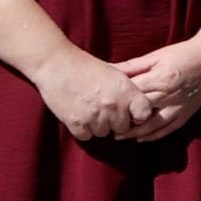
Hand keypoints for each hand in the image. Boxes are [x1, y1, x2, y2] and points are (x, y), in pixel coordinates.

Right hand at [28, 47, 162, 141]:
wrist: (57, 64)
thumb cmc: (87, 67)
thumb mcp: (116, 73)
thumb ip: (129, 91)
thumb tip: (143, 107)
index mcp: (126, 92)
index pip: (144, 114)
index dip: (137, 116)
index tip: (130, 113)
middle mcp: (114, 106)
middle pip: (122, 127)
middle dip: (115, 121)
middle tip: (104, 110)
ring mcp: (95, 116)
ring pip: (103, 133)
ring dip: (97, 126)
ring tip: (89, 109)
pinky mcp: (76, 123)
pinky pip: (86, 137)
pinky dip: (83, 130)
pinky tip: (79, 115)